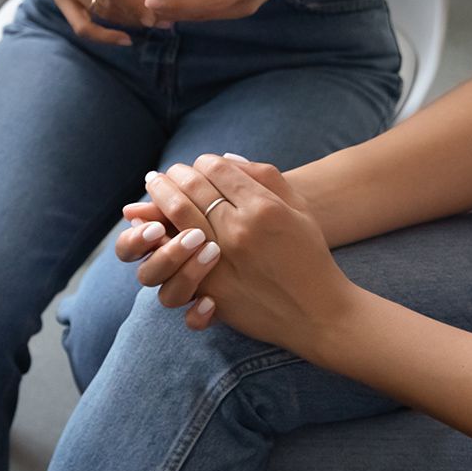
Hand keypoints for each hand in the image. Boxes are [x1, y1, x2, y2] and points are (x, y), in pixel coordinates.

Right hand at [44, 0, 155, 42]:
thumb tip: (158, 0)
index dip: (136, 6)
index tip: (157, 17)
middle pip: (107, 4)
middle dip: (136, 15)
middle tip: (161, 21)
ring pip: (100, 14)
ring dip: (126, 21)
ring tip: (147, 21)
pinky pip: (81, 26)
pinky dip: (103, 36)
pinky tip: (123, 38)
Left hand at [124, 154, 355, 349]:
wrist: (317, 312)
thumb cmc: (309, 256)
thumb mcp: (299, 209)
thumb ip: (265, 177)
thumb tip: (226, 157)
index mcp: (264, 207)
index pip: (217, 169)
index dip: (201, 163)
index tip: (197, 165)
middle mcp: (240, 229)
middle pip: (193, 188)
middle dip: (175, 175)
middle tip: (165, 173)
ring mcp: (222, 259)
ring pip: (179, 215)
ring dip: (161, 196)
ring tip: (155, 188)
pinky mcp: (211, 286)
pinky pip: (176, 255)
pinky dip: (162, 233)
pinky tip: (157, 224)